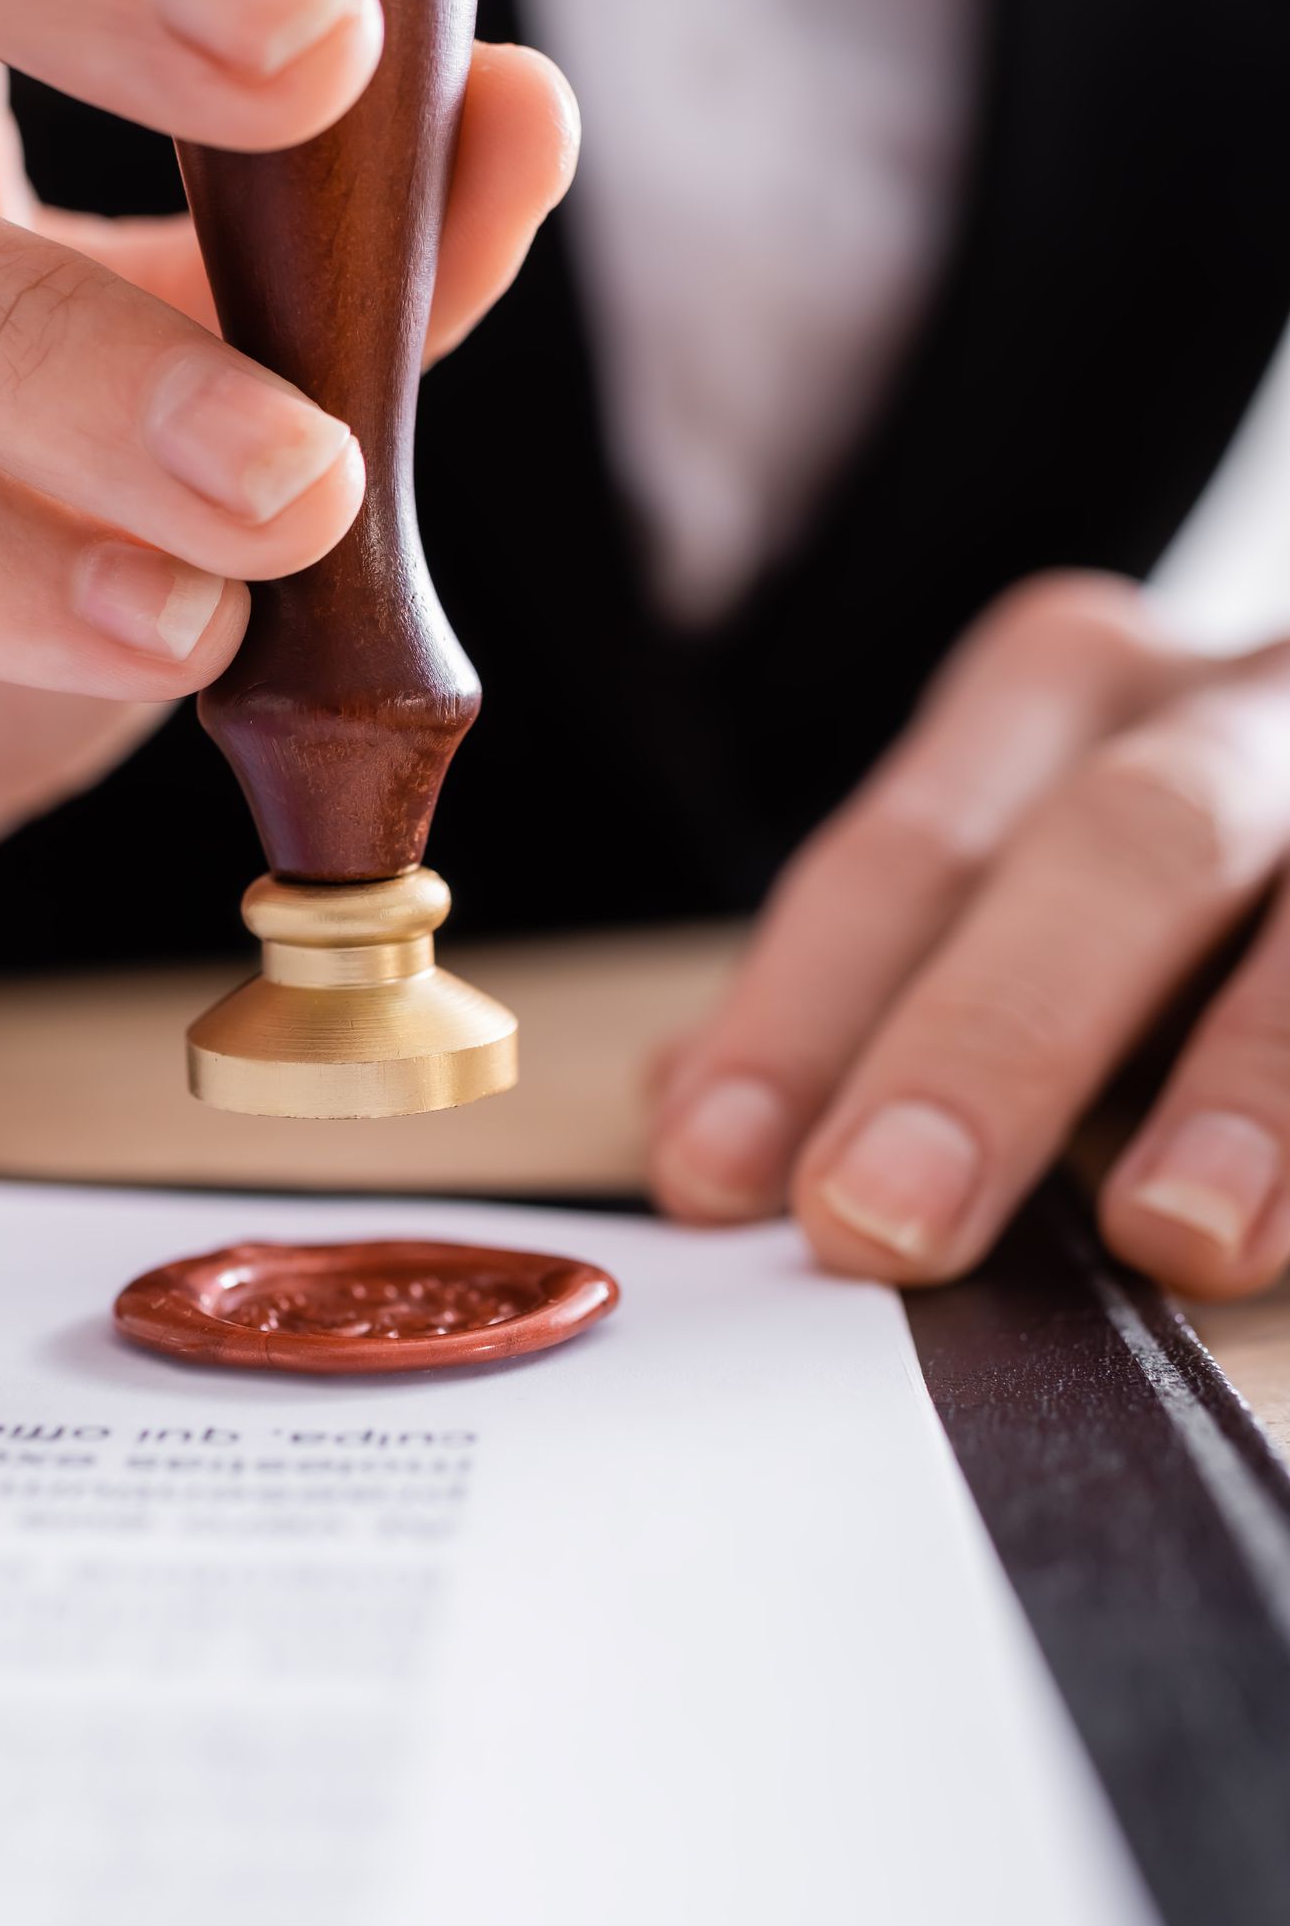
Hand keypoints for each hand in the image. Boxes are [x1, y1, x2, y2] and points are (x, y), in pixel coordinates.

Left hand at [647, 574, 1289, 1299]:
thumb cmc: (1174, 861)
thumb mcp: (1017, 866)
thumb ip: (881, 983)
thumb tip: (692, 1114)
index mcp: (1066, 692)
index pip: (911, 846)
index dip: (808, 1011)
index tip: (723, 1171)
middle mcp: (1236, 707)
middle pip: (1115, 851)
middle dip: (994, 1039)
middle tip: (885, 1216)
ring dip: (1254, 1073)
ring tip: (1170, 1233)